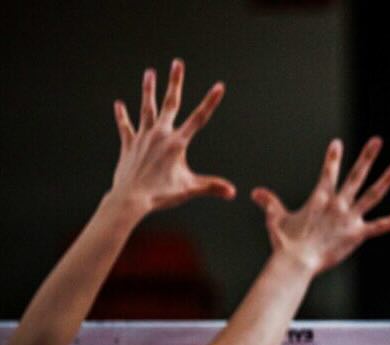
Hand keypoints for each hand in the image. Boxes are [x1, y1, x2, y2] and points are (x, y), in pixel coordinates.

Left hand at [110, 59, 234, 213]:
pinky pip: (125, 126)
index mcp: (177, 143)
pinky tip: (119, 104)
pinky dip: (122, 116)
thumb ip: (211, 187)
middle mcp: (160, 134)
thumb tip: (232, 192)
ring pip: (147, 108)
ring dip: (148, 90)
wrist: (130, 198)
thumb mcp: (189, 189)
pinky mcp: (129, 144)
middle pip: (170, 103)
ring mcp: (143, 137)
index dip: (211, 101)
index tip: (219, 86)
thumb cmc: (161, 195)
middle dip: (175, 82)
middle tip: (177, 63)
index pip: (199, 118)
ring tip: (149, 73)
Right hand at [251, 137, 389, 274]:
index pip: (328, 171)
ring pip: (373, 194)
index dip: (333, 157)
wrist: (296, 262)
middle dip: (367, 157)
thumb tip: (254, 192)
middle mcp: (338, 204)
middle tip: (377, 140)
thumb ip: (269, 202)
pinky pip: (380, 226)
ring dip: (387, 178)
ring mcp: (350, 219)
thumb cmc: (286, 242)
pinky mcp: (358, 235)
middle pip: (356, 176)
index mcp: (320, 198)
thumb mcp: (276, 218)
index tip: (338, 143)